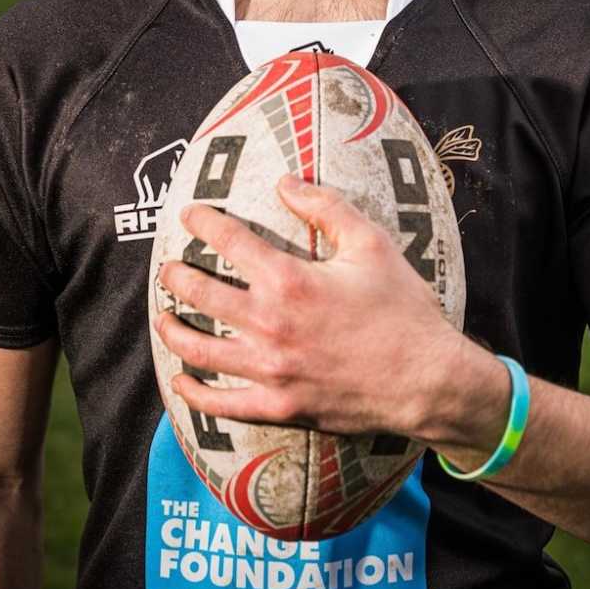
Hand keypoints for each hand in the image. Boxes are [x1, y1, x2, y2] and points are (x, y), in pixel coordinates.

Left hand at [155, 174, 466, 439]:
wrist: (427, 380)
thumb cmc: (402, 309)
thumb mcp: (371, 243)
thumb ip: (326, 207)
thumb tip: (287, 182)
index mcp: (290, 280)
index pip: (229, 241)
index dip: (203, 222)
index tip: (189, 214)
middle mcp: (270, 324)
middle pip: (201, 294)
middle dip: (176, 276)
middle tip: (168, 267)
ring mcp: (270, 370)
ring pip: (200, 349)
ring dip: (173, 330)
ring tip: (162, 317)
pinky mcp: (278, 406)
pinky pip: (222, 404)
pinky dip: (194, 392)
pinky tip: (180, 381)